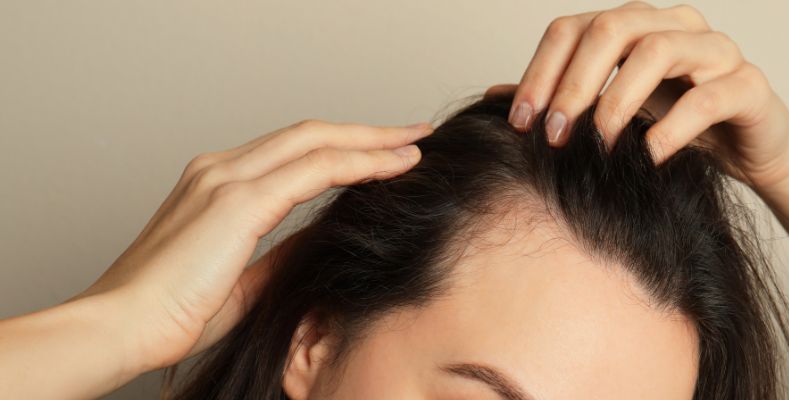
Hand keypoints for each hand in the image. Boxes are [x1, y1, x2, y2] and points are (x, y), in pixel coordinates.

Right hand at [74, 120, 432, 370]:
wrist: (123, 326)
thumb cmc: (171, 312)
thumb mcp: (244, 279)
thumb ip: (282, 253)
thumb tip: (322, 238)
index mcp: (216, 183)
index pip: (293, 151)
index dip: (341, 147)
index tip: (382, 154)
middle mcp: (220, 169)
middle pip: (310, 133)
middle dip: (366, 131)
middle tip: (411, 133)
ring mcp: (226, 178)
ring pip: (317, 140)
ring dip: (371, 139)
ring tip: (414, 142)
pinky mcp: (237, 200)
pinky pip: (315, 168)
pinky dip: (359, 162)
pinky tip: (393, 165)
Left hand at [490, 1, 788, 189]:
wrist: (748, 148)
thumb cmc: (673, 123)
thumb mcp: (610, 110)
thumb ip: (560, 98)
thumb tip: (494, 95)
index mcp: (634, 24)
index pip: (572, 29)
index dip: (540, 72)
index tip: (520, 121)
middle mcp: (674, 24)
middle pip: (612, 29)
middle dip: (574, 85)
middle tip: (555, 135)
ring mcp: (715, 50)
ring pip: (658, 51)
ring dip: (618, 101)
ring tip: (601, 146)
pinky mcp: (748, 85)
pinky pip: (708, 96)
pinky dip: (673, 128)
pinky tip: (650, 156)